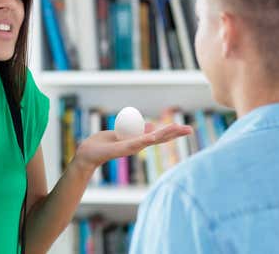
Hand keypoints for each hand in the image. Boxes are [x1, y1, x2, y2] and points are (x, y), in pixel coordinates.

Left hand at [73, 123, 192, 172]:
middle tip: (190, 130)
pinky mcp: (121, 149)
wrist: (89, 154)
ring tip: (176, 129)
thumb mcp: (124, 133)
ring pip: (150, 140)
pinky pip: (134, 143)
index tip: (188, 129)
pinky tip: (153, 136)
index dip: (174, 132)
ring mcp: (131, 147)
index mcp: (139, 140)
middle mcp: (138, 145)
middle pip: (160, 138)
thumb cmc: (105, 144)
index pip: (160, 136)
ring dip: (164, 134)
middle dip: (174, 134)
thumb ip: (138, 130)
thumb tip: (152, 125)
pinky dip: (144, 139)